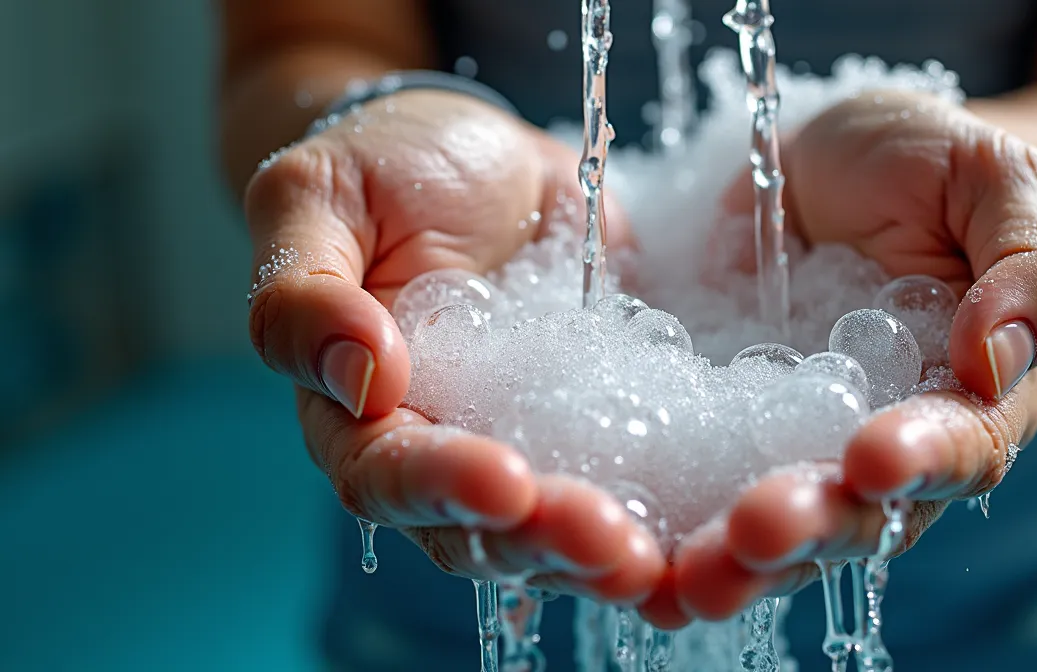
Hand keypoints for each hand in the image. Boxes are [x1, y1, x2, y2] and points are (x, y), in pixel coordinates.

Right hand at [244, 89, 662, 603]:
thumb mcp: (316, 198)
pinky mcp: (596, 426)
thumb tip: (360, 375)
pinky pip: (626, 483)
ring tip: (655, 562)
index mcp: (354, 412)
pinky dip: (659, 513)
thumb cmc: (383, 169)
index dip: (440, 487)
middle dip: (542, 541)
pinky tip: (702, 529)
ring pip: (552, 530)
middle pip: (477, 530)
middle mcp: (438, 449)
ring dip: (600, 554)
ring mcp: (523, 445)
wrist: (481, 158)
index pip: (383, 476)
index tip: (507, 482)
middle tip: (610, 542)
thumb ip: (304, 291)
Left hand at [647, 91, 1036, 626]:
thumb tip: (996, 363)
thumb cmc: (927, 163)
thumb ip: (1028, 266)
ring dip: (738, 559)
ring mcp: (798, 445)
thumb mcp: (993, 179)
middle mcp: (887, 440)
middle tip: (754, 534)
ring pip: (781, 525)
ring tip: (688, 579)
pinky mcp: (722, 432)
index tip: (873, 461)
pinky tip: (636, 563)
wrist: (826, 156)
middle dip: (811, 527)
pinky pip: (700, 489)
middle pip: (861, 512)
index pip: (964, 446)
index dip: (925, 460)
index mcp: (973, 393)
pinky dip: (671, 529)